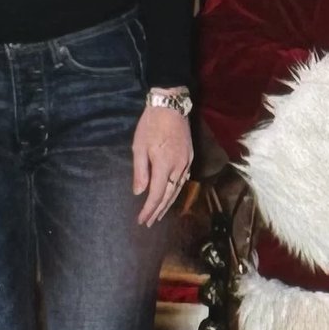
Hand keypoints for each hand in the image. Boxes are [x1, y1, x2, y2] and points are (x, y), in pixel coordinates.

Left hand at [133, 104, 194, 225]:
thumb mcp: (139, 147)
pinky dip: (176, 191)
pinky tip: (172, 195)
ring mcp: (186, 162)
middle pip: (169, 195)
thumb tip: (139, 192)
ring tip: (159, 214)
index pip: (157, 194)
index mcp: (164, 165)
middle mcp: (179, 167)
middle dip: (158, 210)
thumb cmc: (151, 125)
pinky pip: (183, 180)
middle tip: (149, 223)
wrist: (171, 106)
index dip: (149, 209)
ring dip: (168, 203)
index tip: (141, 220)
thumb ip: (140, 171)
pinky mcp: (190, 157)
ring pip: (178, 189)